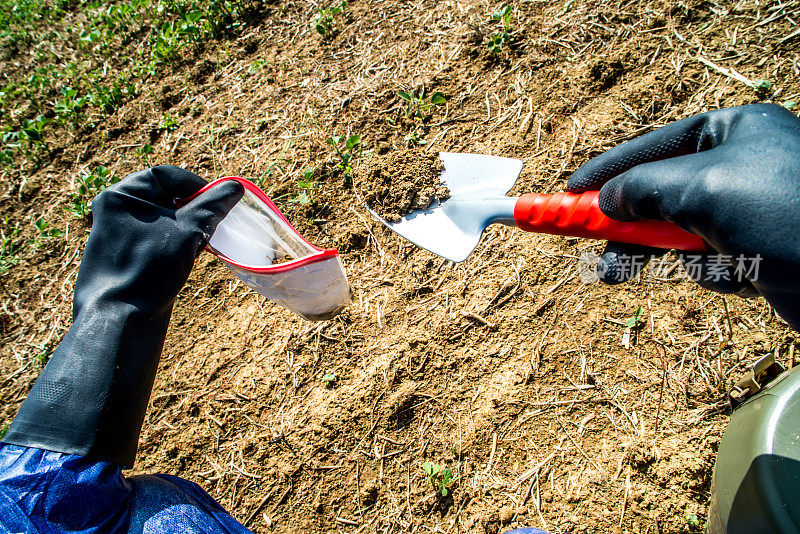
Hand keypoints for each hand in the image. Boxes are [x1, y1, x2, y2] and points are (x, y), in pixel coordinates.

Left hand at [78, 165, 242, 315]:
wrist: (120, 319)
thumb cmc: (149, 268)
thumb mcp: (187, 232)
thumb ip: (211, 206)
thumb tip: (235, 187)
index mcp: (121, 196)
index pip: (164, 175)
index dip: (195, 184)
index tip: (218, 199)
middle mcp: (117, 211)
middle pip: (164, 197)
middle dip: (194, 207)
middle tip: (215, 220)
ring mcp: (120, 235)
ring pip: (163, 220)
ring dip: (188, 226)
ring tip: (206, 240)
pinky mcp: (128, 256)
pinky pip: (157, 238)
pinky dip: (178, 242)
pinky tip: (192, 256)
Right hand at [566, 103, 799, 328]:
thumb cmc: (789, 215)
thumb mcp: (703, 189)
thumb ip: (645, 188)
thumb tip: (608, 200)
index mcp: (734, 132)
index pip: (654, 146)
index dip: (608, 170)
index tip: (568, 192)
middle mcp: (741, 166)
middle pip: (660, 194)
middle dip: (629, 226)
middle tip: (589, 250)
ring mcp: (752, 210)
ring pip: (681, 234)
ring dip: (672, 255)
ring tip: (653, 274)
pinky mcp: (761, 251)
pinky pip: (710, 262)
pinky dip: (713, 272)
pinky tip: (743, 276)